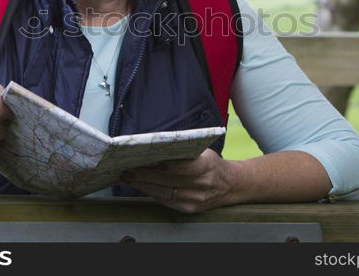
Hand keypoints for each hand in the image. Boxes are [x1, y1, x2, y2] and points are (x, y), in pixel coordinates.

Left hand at [121, 149, 237, 212]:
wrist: (231, 185)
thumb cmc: (212, 164)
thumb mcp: (202, 152)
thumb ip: (183, 151)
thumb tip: (155, 148)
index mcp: (205, 166)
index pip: (179, 166)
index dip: (159, 165)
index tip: (142, 160)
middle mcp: (201, 185)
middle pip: (167, 181)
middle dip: (144, 175)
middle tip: (127, 169)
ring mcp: (195, 199)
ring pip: (163, 193)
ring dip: (143, 186)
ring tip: (129, 178)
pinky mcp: (189, 209)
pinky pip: (166, 201)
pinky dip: (151, 193)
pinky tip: (141, 186)